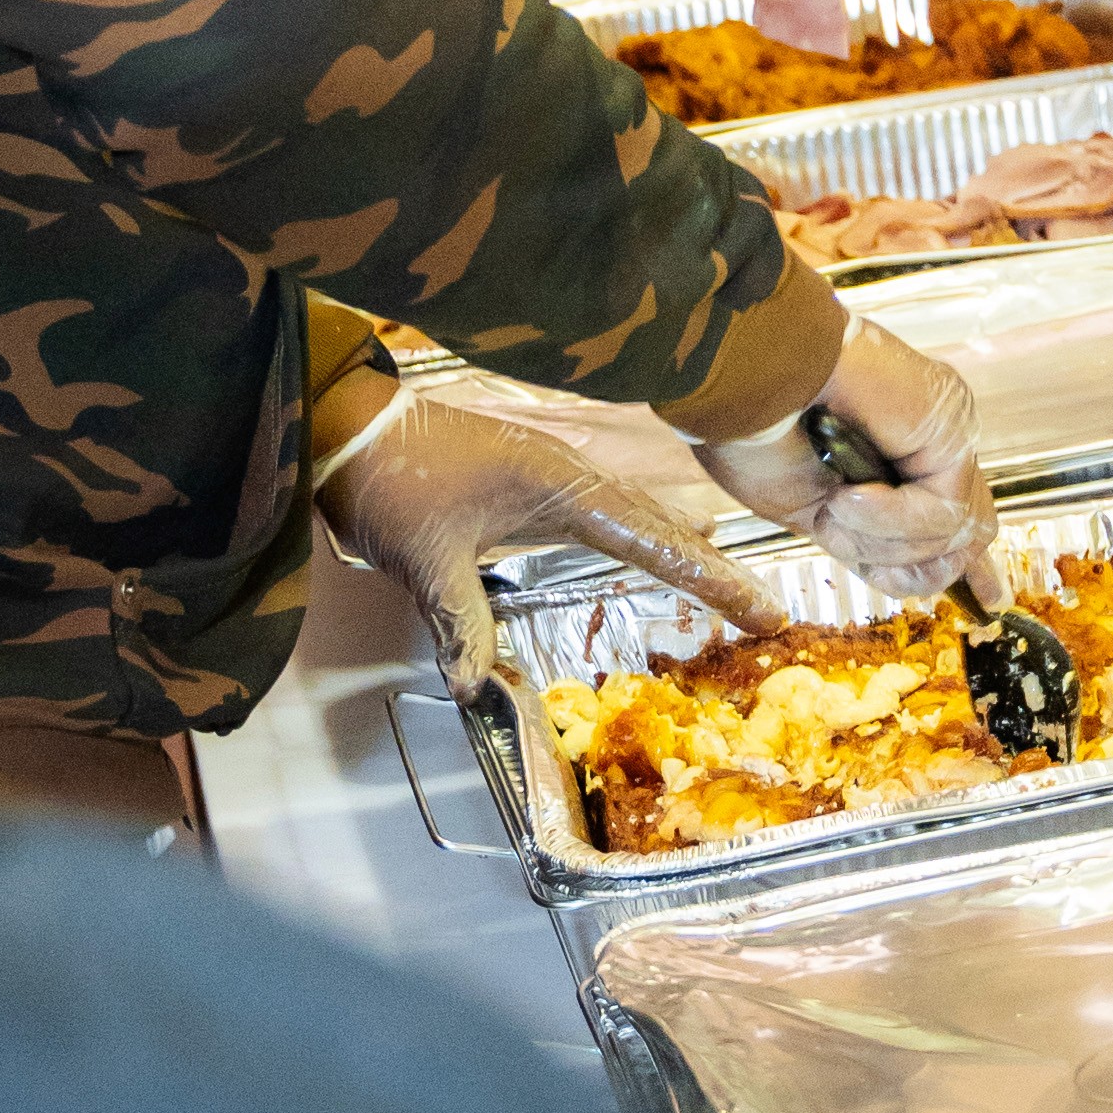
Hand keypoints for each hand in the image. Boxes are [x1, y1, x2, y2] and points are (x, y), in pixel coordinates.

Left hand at [316, 367, 851, 680]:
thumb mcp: (421, 557)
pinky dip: (645, 535)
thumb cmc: (385, 480)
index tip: (760, 607)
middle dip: (715, 567)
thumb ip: (457, 619)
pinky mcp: (533, 483)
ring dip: (684, 549)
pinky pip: (608, 512)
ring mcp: (554, 475)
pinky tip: (659, 542)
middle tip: (767, 609)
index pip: (652, 539)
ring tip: (731, 581)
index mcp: (558, 483)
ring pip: (639, 515)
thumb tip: (472, 686)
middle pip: (662, 524)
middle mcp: (569, 474)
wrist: (344, 426)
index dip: (709, 577)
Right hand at [714, 306, 993, 604]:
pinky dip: (892, 520)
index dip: (973, 565)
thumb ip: (873, 543)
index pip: (958, 519)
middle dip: (927, 562)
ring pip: (954, 535)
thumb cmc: (759, 436)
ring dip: (884, 540)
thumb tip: (926, 578)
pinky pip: (944, 511)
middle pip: (971, 531)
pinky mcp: (952, 426)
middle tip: (861, 543)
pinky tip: (851, 494)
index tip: (990, 599)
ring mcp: (947, 433)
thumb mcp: (819, 516)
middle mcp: (933, 446)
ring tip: (837, 502)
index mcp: (901, 463)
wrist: (747, 380)